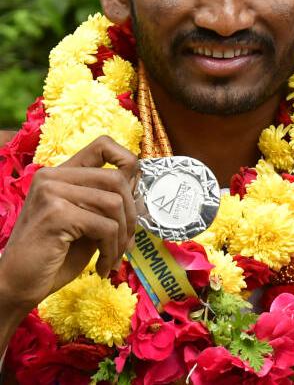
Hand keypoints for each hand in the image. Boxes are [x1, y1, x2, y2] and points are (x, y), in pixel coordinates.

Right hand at [0, 136, 138, 317]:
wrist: (17, 285)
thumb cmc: (54, 256)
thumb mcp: (86, 223)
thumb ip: (107, 201)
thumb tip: (140, 186)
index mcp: (59, 174)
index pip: (103, 145)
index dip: (128, 162)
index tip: (134, 193)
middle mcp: (52, 177)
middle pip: (117, 179)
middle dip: (132, 214)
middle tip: (127, 241)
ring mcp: (52, 192)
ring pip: (115, 203)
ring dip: (122, 236)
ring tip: (113, 256)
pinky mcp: (56, 214)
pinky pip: (105, 226)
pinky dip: (112, 250)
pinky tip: (103, 266)